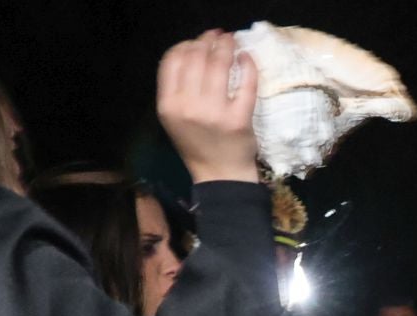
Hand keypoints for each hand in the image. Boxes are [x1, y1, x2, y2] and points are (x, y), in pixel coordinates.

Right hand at [158, 32, 258, 184]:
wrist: (220, 176)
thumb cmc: (197, 144)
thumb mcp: (174, 117)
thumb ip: (175, 88)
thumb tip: (190, 50)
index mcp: (168, 105)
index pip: (172, 60)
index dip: (186, 44)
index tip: (197, 42)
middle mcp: (188, 107)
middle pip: (196, 58)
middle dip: (207, 41)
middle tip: (218, 37)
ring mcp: (215, 113)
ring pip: (219, 65)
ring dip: (226, 47)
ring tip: (232, 42)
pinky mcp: (239, 119)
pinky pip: (245, 83)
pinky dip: (248, 65)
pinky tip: (246, 58)